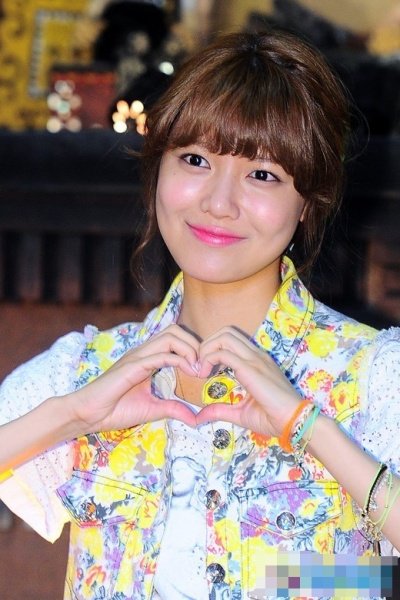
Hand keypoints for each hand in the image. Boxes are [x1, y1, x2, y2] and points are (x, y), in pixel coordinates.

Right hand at [69, 325, 199, 432]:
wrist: (88, 414)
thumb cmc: (115, 410)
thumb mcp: (153, 410)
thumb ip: (174, 409)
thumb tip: (196, 419)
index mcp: (148, 358)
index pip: (175, 338)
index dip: (194, 349)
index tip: (204, 370)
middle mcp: (144, 352)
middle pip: (175, 330)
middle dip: (195, 343)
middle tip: (204, 366)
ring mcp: (138, 356)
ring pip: (170, 335)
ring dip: (190, 348)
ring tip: (198, 368)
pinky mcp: (133, 365)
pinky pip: (160, 354)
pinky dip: (179, 360)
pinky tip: (189, 372)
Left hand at [195, 327, 301, 435]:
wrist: (293, 421)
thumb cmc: (272, 417)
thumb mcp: (240, 413)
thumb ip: (220, 411)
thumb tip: (200, 416)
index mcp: (256, 361)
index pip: (232, 339)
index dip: (213, 350)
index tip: (205, 370)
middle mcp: (256, 355)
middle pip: (226, 331)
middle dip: (207, 344)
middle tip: (200, 366)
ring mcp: (254, 359)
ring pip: (224, 336)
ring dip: (207, 349)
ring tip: (202, 370)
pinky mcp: (250, 368)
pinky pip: (224, 353)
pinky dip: (208, 359)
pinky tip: (205, 375)